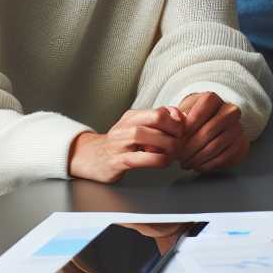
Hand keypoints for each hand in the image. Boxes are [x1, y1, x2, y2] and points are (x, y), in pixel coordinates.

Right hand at [69, 106, 183, 182]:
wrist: (90, 158)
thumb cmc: (120, 144)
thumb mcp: (137, 127)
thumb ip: (158, 121)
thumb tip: (180, 116)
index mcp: (132, 116)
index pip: (160, 110)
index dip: (176, 120)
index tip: (181, 131)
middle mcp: (124, 127)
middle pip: (156, 118)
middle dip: (175, 130)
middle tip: (181, 141)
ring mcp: (119, 144)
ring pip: (147, 136)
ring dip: (168, 145)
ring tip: (173, 152)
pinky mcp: (116, 161)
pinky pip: (140, 159)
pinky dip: (157, 160)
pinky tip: (163, 161)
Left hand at [175, 92, 247, 171]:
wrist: (215, 127)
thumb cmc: (194, 120)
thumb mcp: (184, 113)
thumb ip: (178, 117)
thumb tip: (178, 123)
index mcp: (214, 100)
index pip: (201, 111)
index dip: (187, 127)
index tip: (176, 139)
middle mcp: (230, 111)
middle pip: (208, 131)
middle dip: (190, 147)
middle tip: (178, 157)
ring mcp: (238, 127)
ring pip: (216, 146)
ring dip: (197, 158)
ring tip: (186, 163)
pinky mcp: (241, 144)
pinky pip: (224, 157)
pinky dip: (208, 164)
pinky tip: (198, 166)